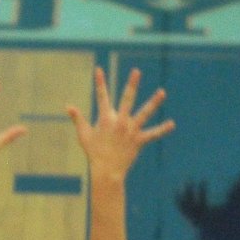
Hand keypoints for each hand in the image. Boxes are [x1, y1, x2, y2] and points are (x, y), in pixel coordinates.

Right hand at [66, 67, 173, 184]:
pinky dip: (162, 130)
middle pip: (126, 99)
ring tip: (162, 92)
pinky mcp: (139, 140)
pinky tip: (171, 124)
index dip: (99, 83)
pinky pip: (152, 134)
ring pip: (144, 113)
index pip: (101, 97)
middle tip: (136, 71)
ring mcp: (130, 131)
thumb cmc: (94, 152)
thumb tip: (68, 106)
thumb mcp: (83, 135)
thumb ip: (78, 119)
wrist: (106, 170)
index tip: (99, 69)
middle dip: (131, 85)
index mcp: (105, 119)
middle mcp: (119, 122)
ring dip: (153, 102)